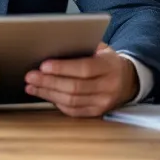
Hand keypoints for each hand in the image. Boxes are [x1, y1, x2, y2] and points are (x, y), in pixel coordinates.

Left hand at [23, 43, 137, 117]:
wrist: (128, 80)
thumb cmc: (108, 61)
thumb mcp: (102, 49)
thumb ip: (82, 48)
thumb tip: (54, 47)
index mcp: (110, 67)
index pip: (84, 69)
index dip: (63, 68)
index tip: (43, 65)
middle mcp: (109, 87)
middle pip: (74, 87)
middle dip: (49, 82)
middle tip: (30, 76)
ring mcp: (103, 102)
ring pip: (71, 101)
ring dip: (48, 94)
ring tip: (32, 86)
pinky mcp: (97, 113)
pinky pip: (73, 111)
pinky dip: (56, 103)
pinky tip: (44, 95)